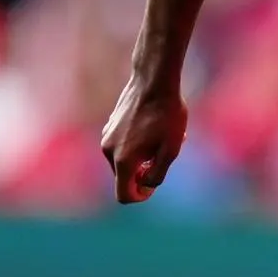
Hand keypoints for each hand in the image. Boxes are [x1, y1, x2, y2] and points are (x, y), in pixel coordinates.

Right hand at [101, 77, 187, 204]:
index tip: (154, 185)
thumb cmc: (167, 115)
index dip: (140, 196)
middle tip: (163, 156)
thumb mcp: (171, 150)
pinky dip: (136, 146)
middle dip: (142, 174)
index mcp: (123, 160)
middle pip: (124, 178)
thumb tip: (145, 185)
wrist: (153, 80)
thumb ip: (157, 174)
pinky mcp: (109, 126)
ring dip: (141, 159)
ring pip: (124, 161)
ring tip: (162, 141)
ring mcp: (106, 137)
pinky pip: (121, 146)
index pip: (124, 195)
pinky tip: (153, 129)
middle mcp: (109, 151)